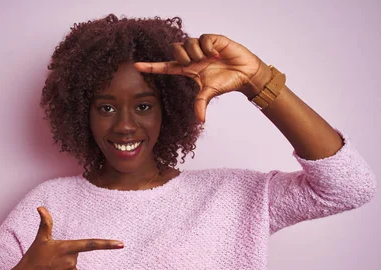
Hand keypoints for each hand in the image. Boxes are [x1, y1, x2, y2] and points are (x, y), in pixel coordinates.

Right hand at [6, 207, 123, 269]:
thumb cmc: (32, 259)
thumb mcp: (39, 239)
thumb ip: (45, 223)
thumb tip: (40, 207)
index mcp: (67, 247)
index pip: (91, 244)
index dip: (107, 244)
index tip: (121, 244)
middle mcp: (72, 260)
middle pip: (75, 253)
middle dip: (66, 253)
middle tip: (49, 258)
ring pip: (73, 264)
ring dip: (63, 264)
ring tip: (49, 267)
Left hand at [134, 34, 270, 121]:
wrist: (245, 74)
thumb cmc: (227, 81)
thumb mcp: (210, 93)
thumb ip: (201, 103)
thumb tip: (200, 120)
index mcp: (188, 70)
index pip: (165, 67)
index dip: (151, 66)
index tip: (135, 66)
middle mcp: (193, 57)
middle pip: (175, 50)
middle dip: (181, 56)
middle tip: (193, 64)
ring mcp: (202, 48)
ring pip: (188, 43)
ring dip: (196, 52)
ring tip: (208, 59)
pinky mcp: (213, 40)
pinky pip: (203, 38)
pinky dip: (208, 47)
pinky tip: (216, 53)